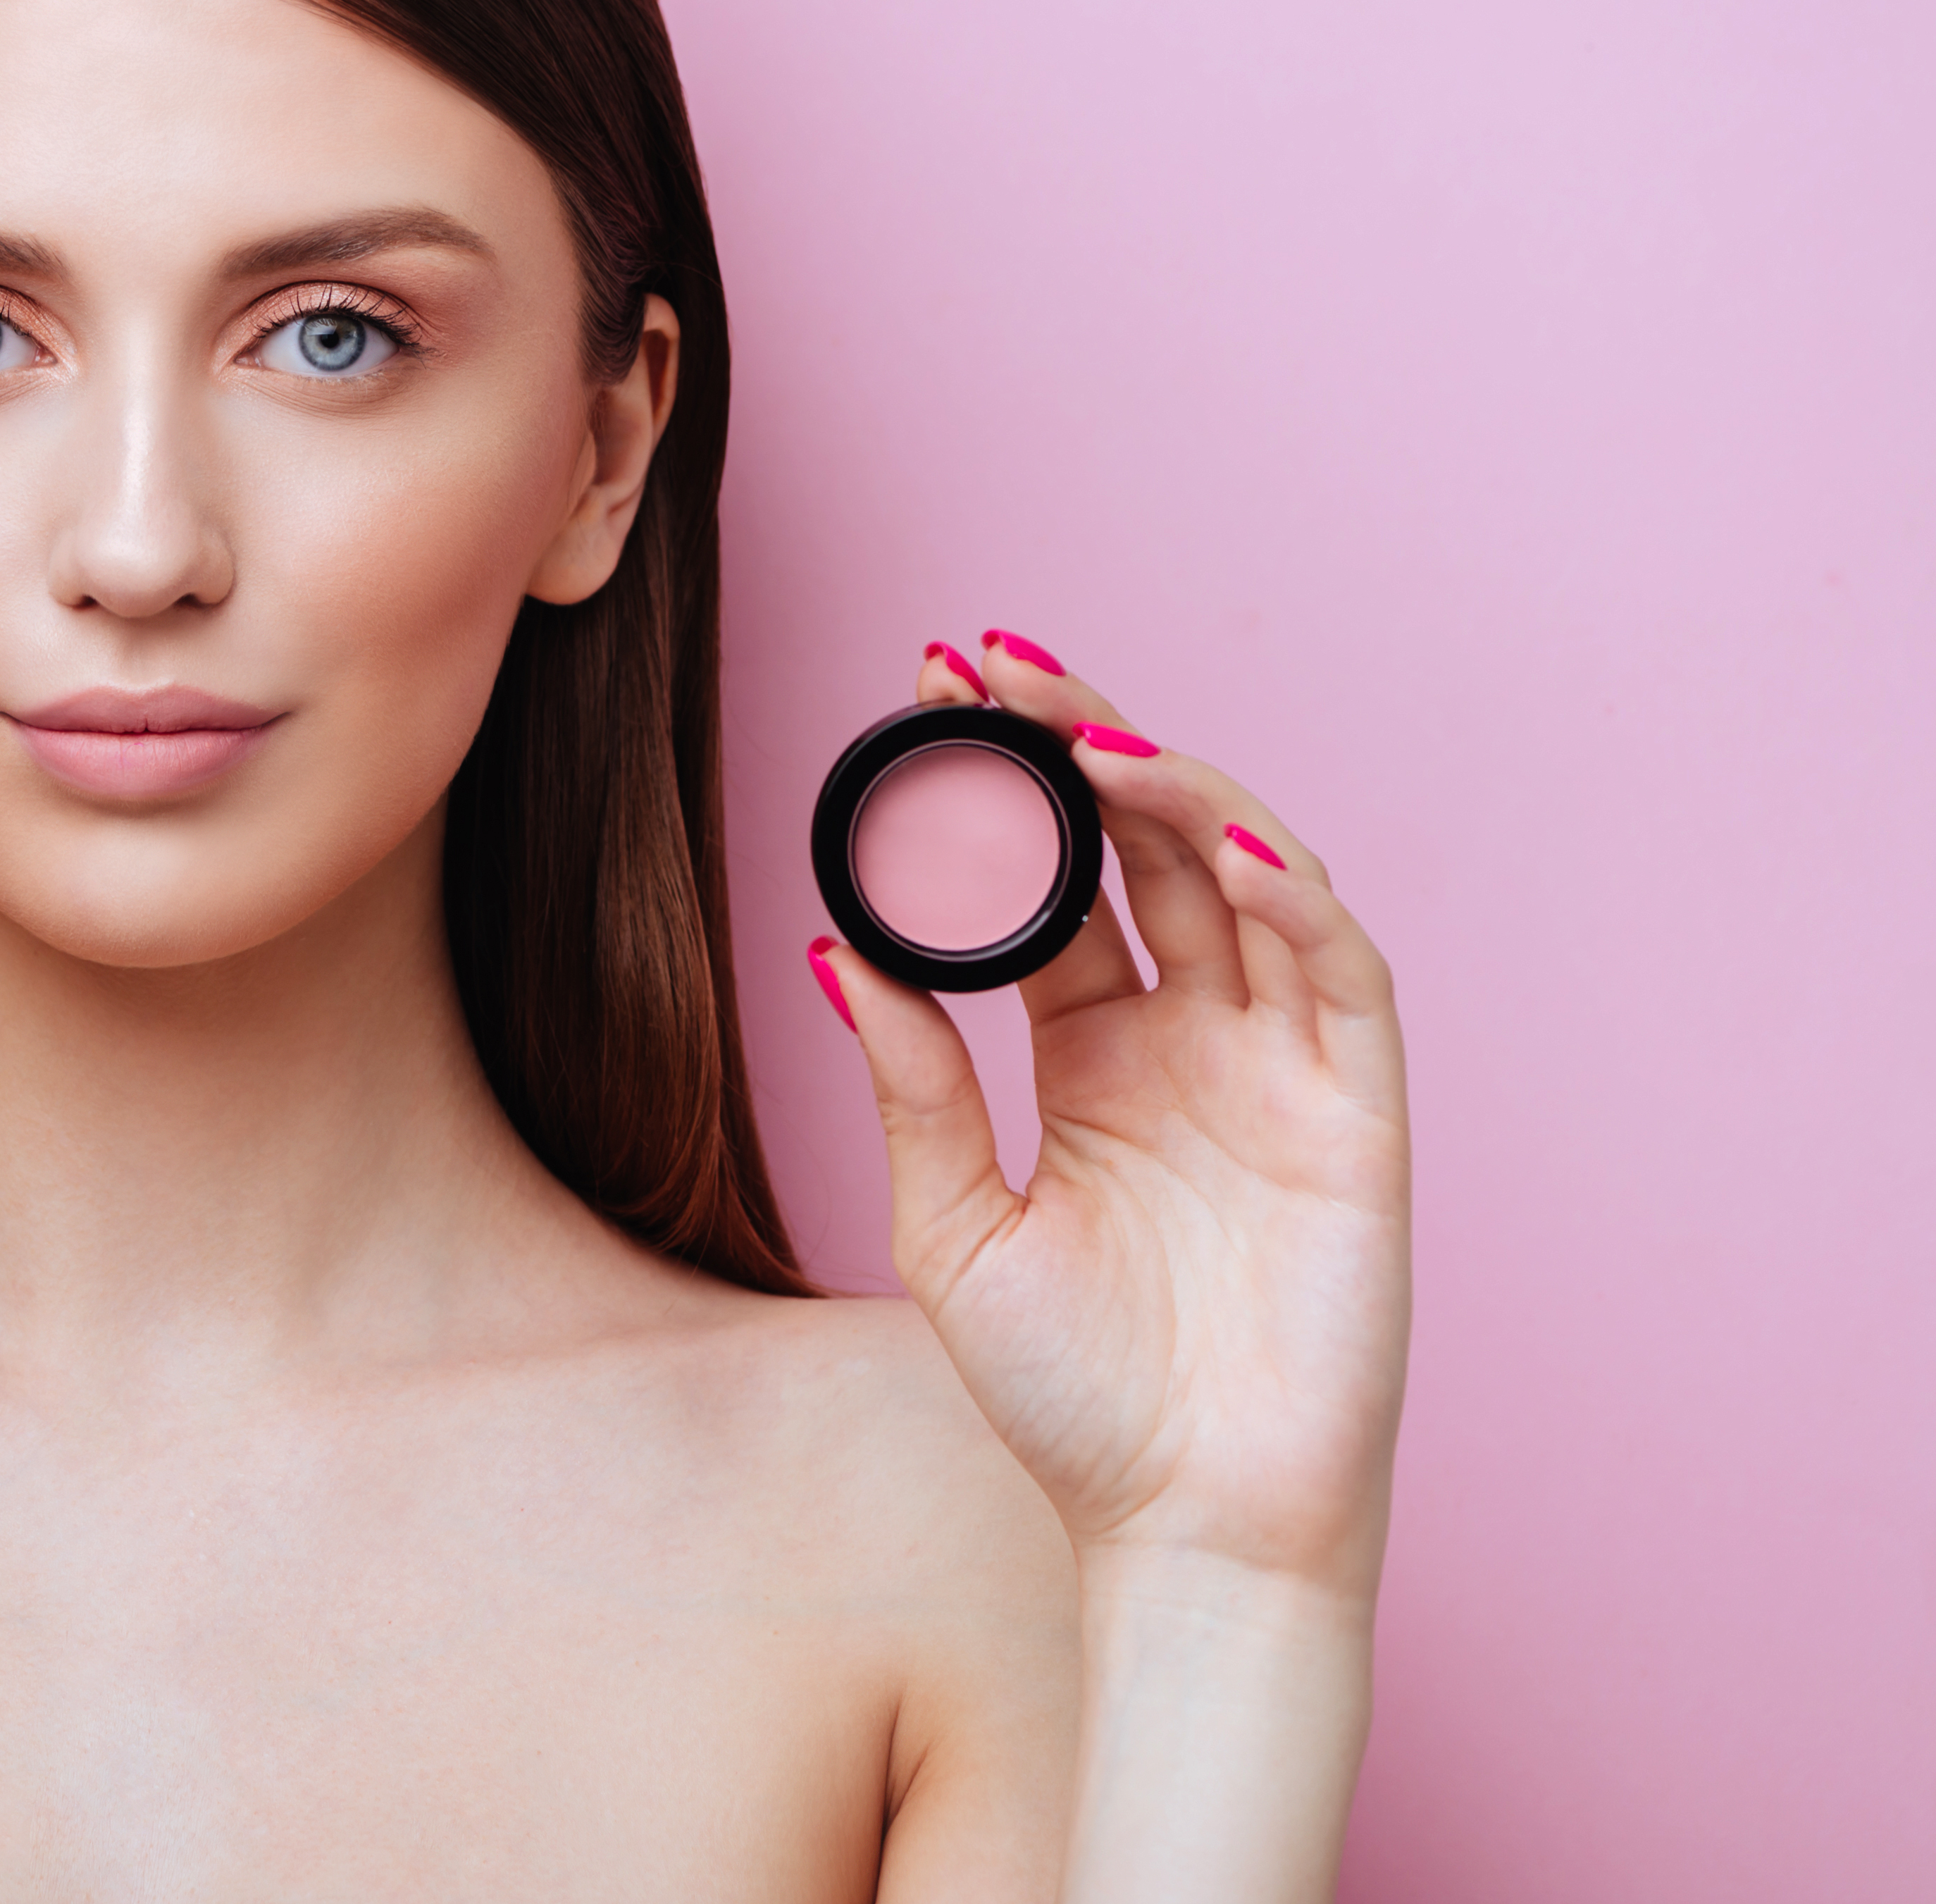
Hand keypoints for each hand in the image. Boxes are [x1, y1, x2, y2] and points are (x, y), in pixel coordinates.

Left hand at [812, 633, 1408, 1599]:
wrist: (1184, 1528)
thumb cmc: (1074, 1397)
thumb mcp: (955, 1226)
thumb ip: (913, 1084)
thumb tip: (832, 944)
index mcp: (1096, 1054)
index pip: (1053, 882)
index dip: (1000, 790)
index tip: (923, 698)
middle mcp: (1194, 1037)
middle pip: (1144, 845)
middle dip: (1073, 743)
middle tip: (986, 664)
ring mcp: (1281, 1064)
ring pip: (1245, 875)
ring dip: (1173, 788)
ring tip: (1085, 729)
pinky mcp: (1358, 1111)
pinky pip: (1340, 971)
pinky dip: (1290, 893)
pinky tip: (1221, 839)